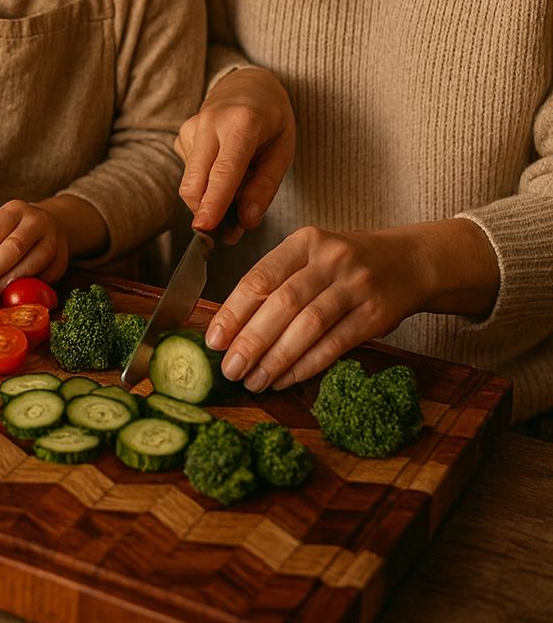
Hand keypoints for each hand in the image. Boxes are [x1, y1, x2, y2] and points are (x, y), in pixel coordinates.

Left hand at [0, 193, 106, 299]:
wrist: (51, 226)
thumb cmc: (10, 231)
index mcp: (15, 210)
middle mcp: (38, 222)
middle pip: (14, 249)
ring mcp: (54, 243)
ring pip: (30, 266)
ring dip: (5, 284)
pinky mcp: (61, 263)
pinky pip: (41, 281)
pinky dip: (21, 292)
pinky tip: (4, 298)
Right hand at [176, 67, 294, 237]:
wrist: (246, 83)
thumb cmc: (271, 116)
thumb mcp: (283, 149)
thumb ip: (265, 186)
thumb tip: (247, 221)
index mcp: (242, 123)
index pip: (224, 169)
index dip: (214, 201)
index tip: (205, 226)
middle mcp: (210, 123)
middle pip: (195, 181)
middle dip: (206, 214)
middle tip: (231, 233)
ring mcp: (191, 128)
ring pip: (192, 183)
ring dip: (211, 200)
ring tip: (239, 188)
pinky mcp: (181, 136)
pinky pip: (191, 175)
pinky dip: (207, 184)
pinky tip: (225, 171)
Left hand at [204, 218, 499, 392]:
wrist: (409, 262)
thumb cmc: (345, 265)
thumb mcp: (311, 258)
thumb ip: (276, 283)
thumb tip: (231, 327)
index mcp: (304, 241)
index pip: (260, 277)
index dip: (233, 311)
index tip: (213, 340)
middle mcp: (330, 259)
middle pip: (282, 303)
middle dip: (251, 340)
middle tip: (230, 369)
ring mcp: (356, 285)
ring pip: (308, 325)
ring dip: (277, 358)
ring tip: (254, 381)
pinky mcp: (376, 314)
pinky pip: (335, 344)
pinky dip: (307, 365)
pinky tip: (286, 379)